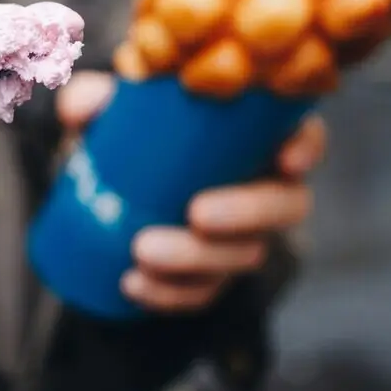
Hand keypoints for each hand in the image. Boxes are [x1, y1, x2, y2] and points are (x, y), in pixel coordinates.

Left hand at [57, 73, 323, 314]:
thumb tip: (84, 108)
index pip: (303, 136)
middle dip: (248, 213)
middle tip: (196, 213)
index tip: (286, 159)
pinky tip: (133, 285)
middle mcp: (264, 185)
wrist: (105, 186)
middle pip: (287, 205)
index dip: (306, 147)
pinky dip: (170, 293)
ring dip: (197, 259)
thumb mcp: (108, 109)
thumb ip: (92, 98)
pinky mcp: (213, 274)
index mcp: (256, 134)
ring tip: (142, 251)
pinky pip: (204, 291)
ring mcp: (244, 236)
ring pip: (245, 254)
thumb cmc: (129, 131)